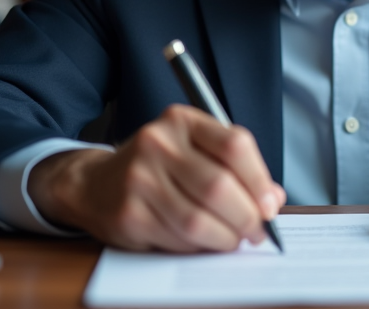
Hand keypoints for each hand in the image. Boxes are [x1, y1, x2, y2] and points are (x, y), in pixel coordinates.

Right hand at [28, 104, 285, 251]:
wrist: (95, 183)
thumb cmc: (159, 167)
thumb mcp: (195, 150)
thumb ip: (236, 169)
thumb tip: (272, 200)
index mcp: (182, 120)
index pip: (234, 145)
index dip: (259, 179)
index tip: (270, 204)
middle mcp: (158, 143)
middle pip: (219, 186)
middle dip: (247, 217)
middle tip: (258, 231)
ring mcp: (139, 178)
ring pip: (199, 219)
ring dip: (226, 238)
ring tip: (234, 240)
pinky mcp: (129, 214)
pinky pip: (178, 239)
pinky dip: (199, 247)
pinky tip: (202, 242)